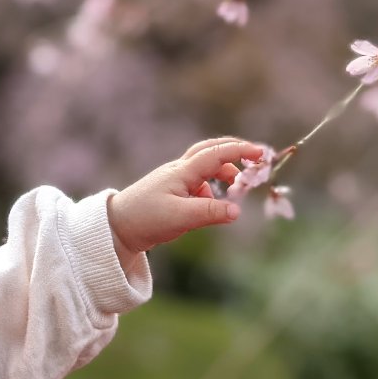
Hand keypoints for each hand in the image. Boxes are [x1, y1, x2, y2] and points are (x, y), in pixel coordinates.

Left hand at [107, 138, 264, 256]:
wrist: (116, 227)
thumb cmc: (145, 219)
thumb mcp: (180, 217)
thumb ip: (209, 212)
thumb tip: (237, 210)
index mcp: (182, 172)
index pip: (215, 154)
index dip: (240, 151)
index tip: (261, 153)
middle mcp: (178, 171)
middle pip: (209, 151)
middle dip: (234, 152)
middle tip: (255, 158)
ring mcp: (173, 180)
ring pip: (204, 168)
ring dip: (223, 172)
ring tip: (236, 186)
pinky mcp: (171, 192)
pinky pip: (197, 183)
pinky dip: (210, 189)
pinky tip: (211, 206)